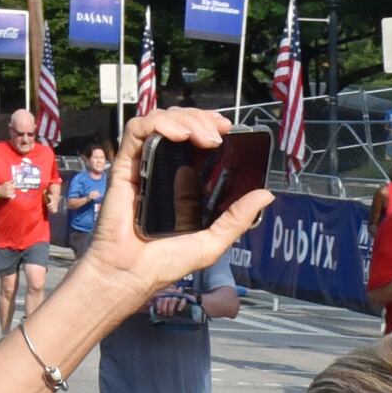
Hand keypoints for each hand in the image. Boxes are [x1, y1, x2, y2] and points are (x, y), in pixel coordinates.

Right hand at [80, 119, 273, 298]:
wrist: (131, 273)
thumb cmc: (164, 262)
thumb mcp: (212, 241)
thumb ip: (237, 218)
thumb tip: (266, 194)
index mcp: (184, 181)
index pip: (196, 138)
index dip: (211, 125)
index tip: (229, 129)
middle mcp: (163, 168)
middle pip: (181, 123)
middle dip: (202, 119)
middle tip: (219, 133)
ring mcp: (144, 164)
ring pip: (161, 120)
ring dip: (185, 119)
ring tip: (203, 137)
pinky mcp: (125, 165)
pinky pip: (137, 130)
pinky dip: (159, 123)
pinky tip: (178, 135)